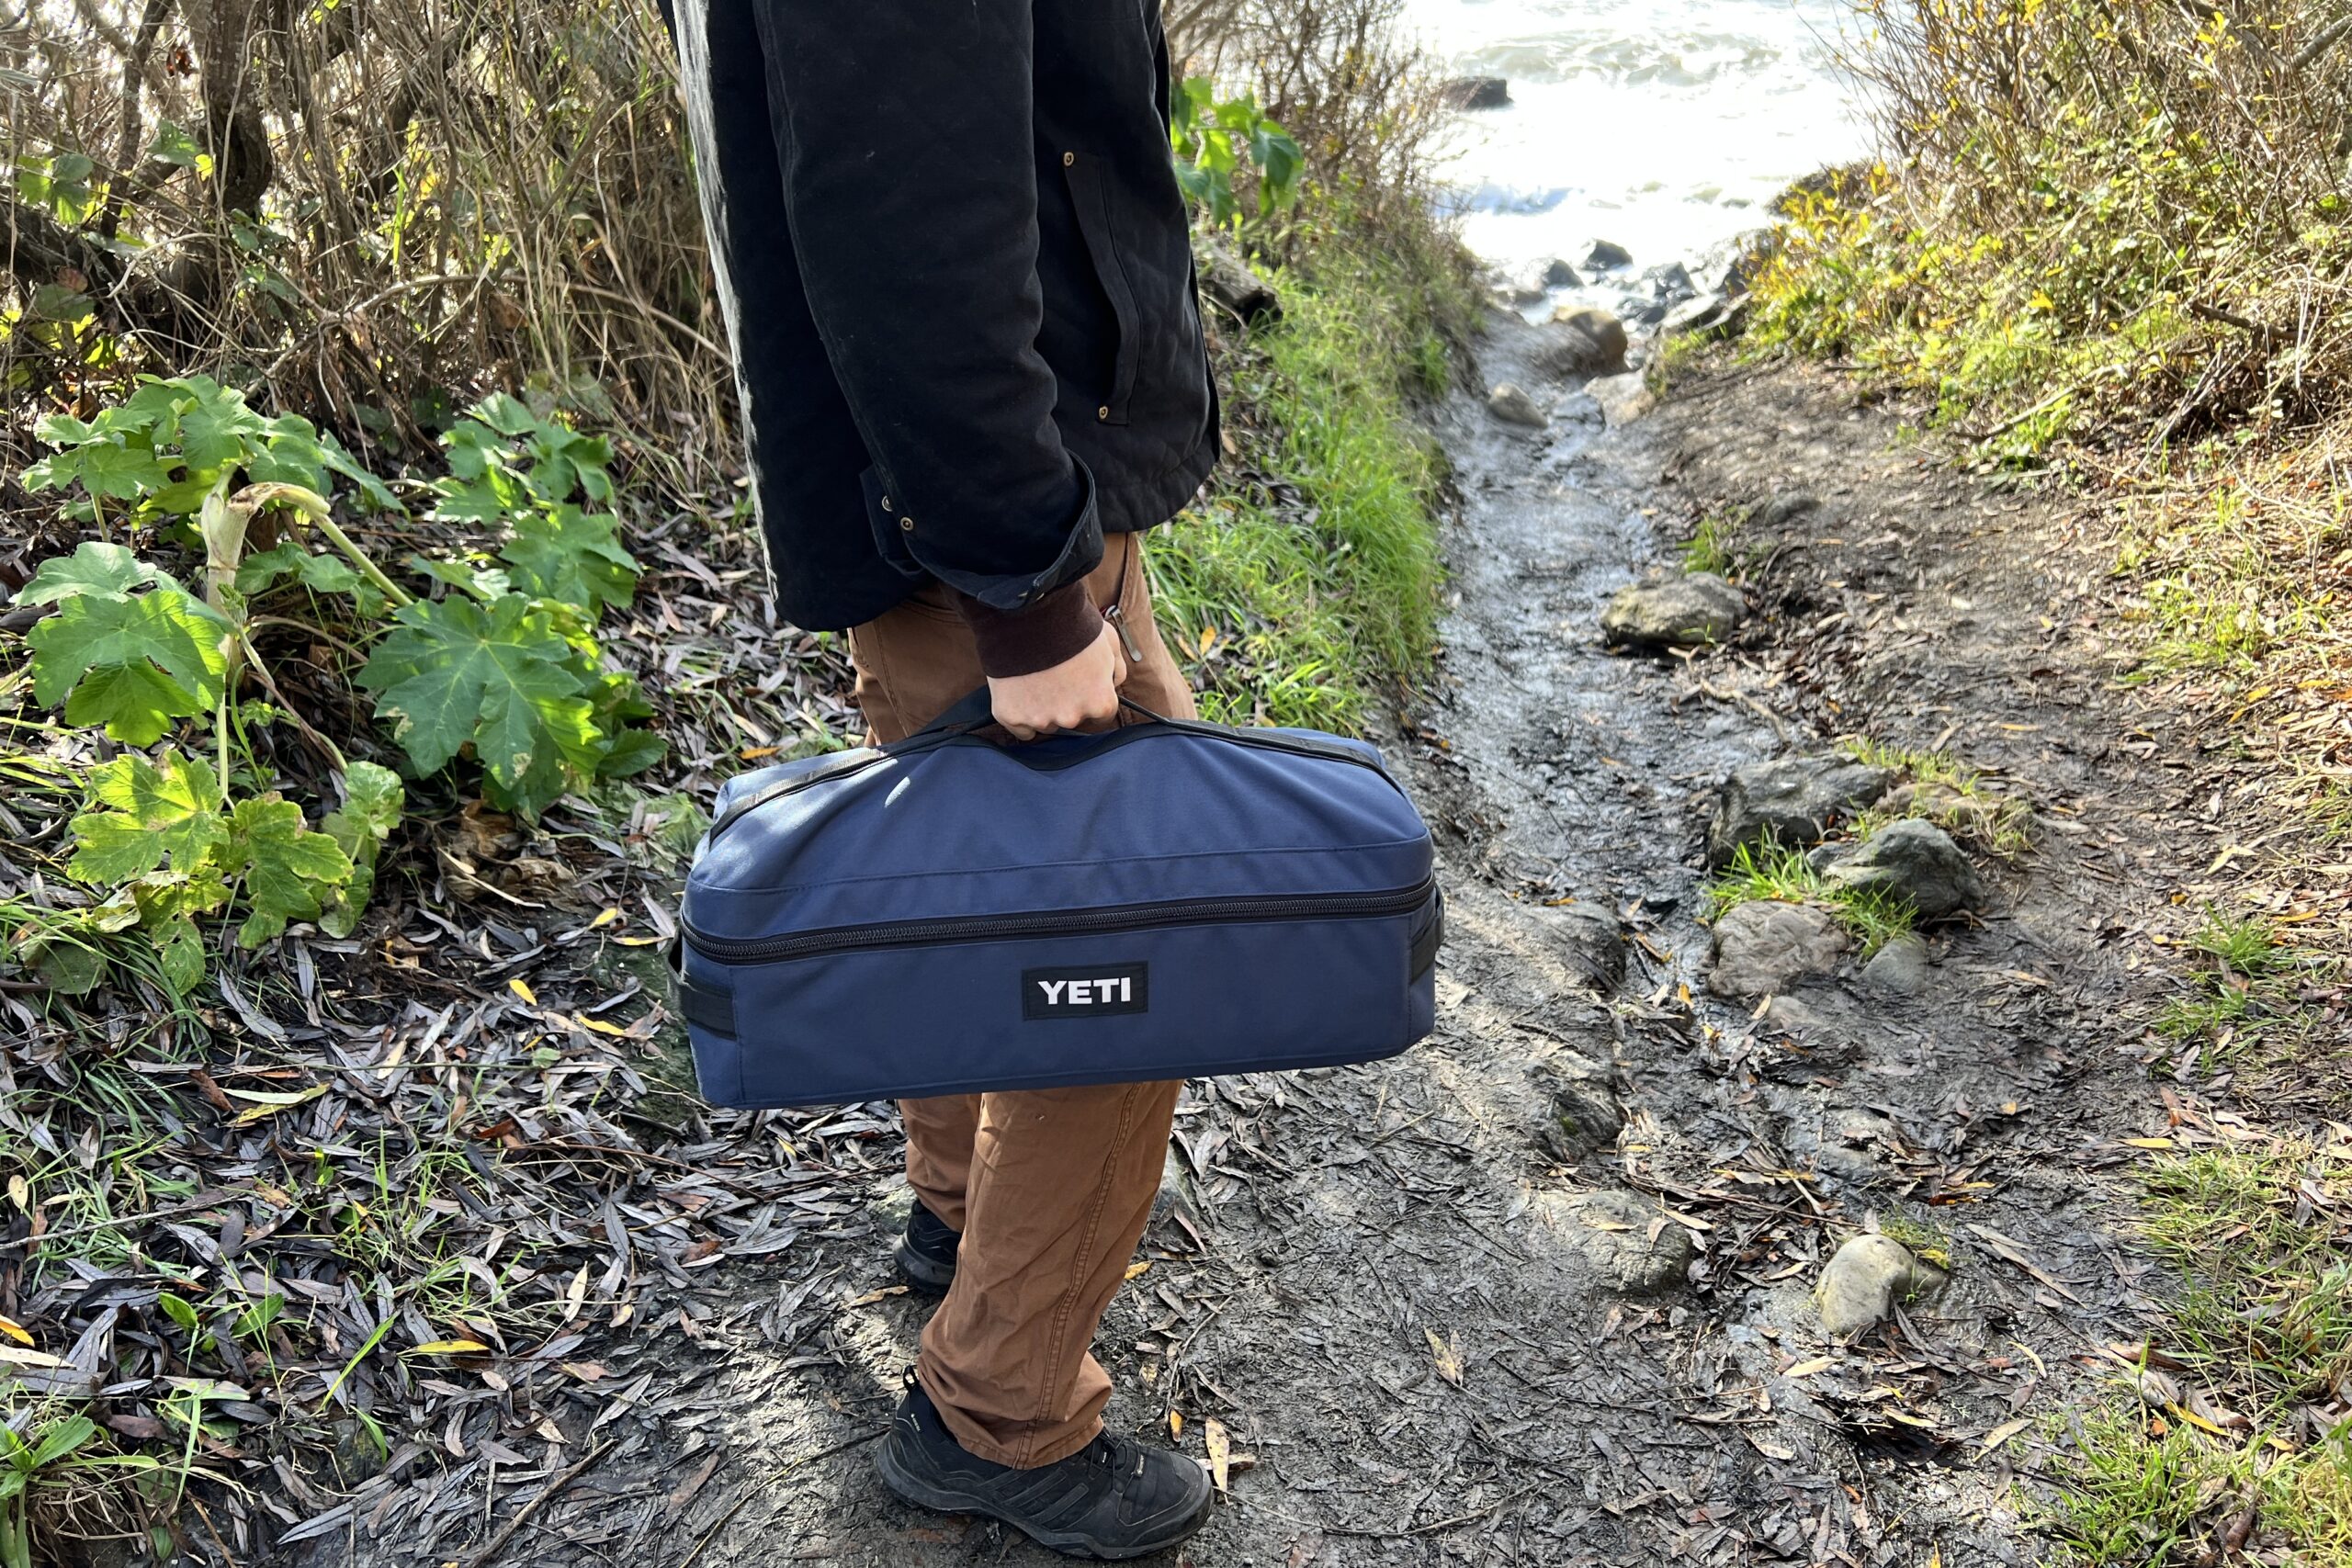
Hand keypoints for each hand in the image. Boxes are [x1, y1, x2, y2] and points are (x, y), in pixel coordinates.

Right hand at [988, 621, 1128, 739]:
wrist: (1028, 613)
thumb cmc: (1071, 624)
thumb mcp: (1109, 642)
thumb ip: (1116, 669)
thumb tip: (1112, 684)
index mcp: (1099, 702)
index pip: (1102, 715)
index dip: (1092, 698)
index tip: (1082, 686)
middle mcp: (1072, 717)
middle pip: (1071, 720)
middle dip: (1067, 703)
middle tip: (1056, 676)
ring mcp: (1040, 719)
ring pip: (1045, 724)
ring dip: (1043, 709)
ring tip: (1036, 679)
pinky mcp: (1010, 716)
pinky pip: (1020, 729)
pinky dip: (1020, 716)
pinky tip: (1020, 694)